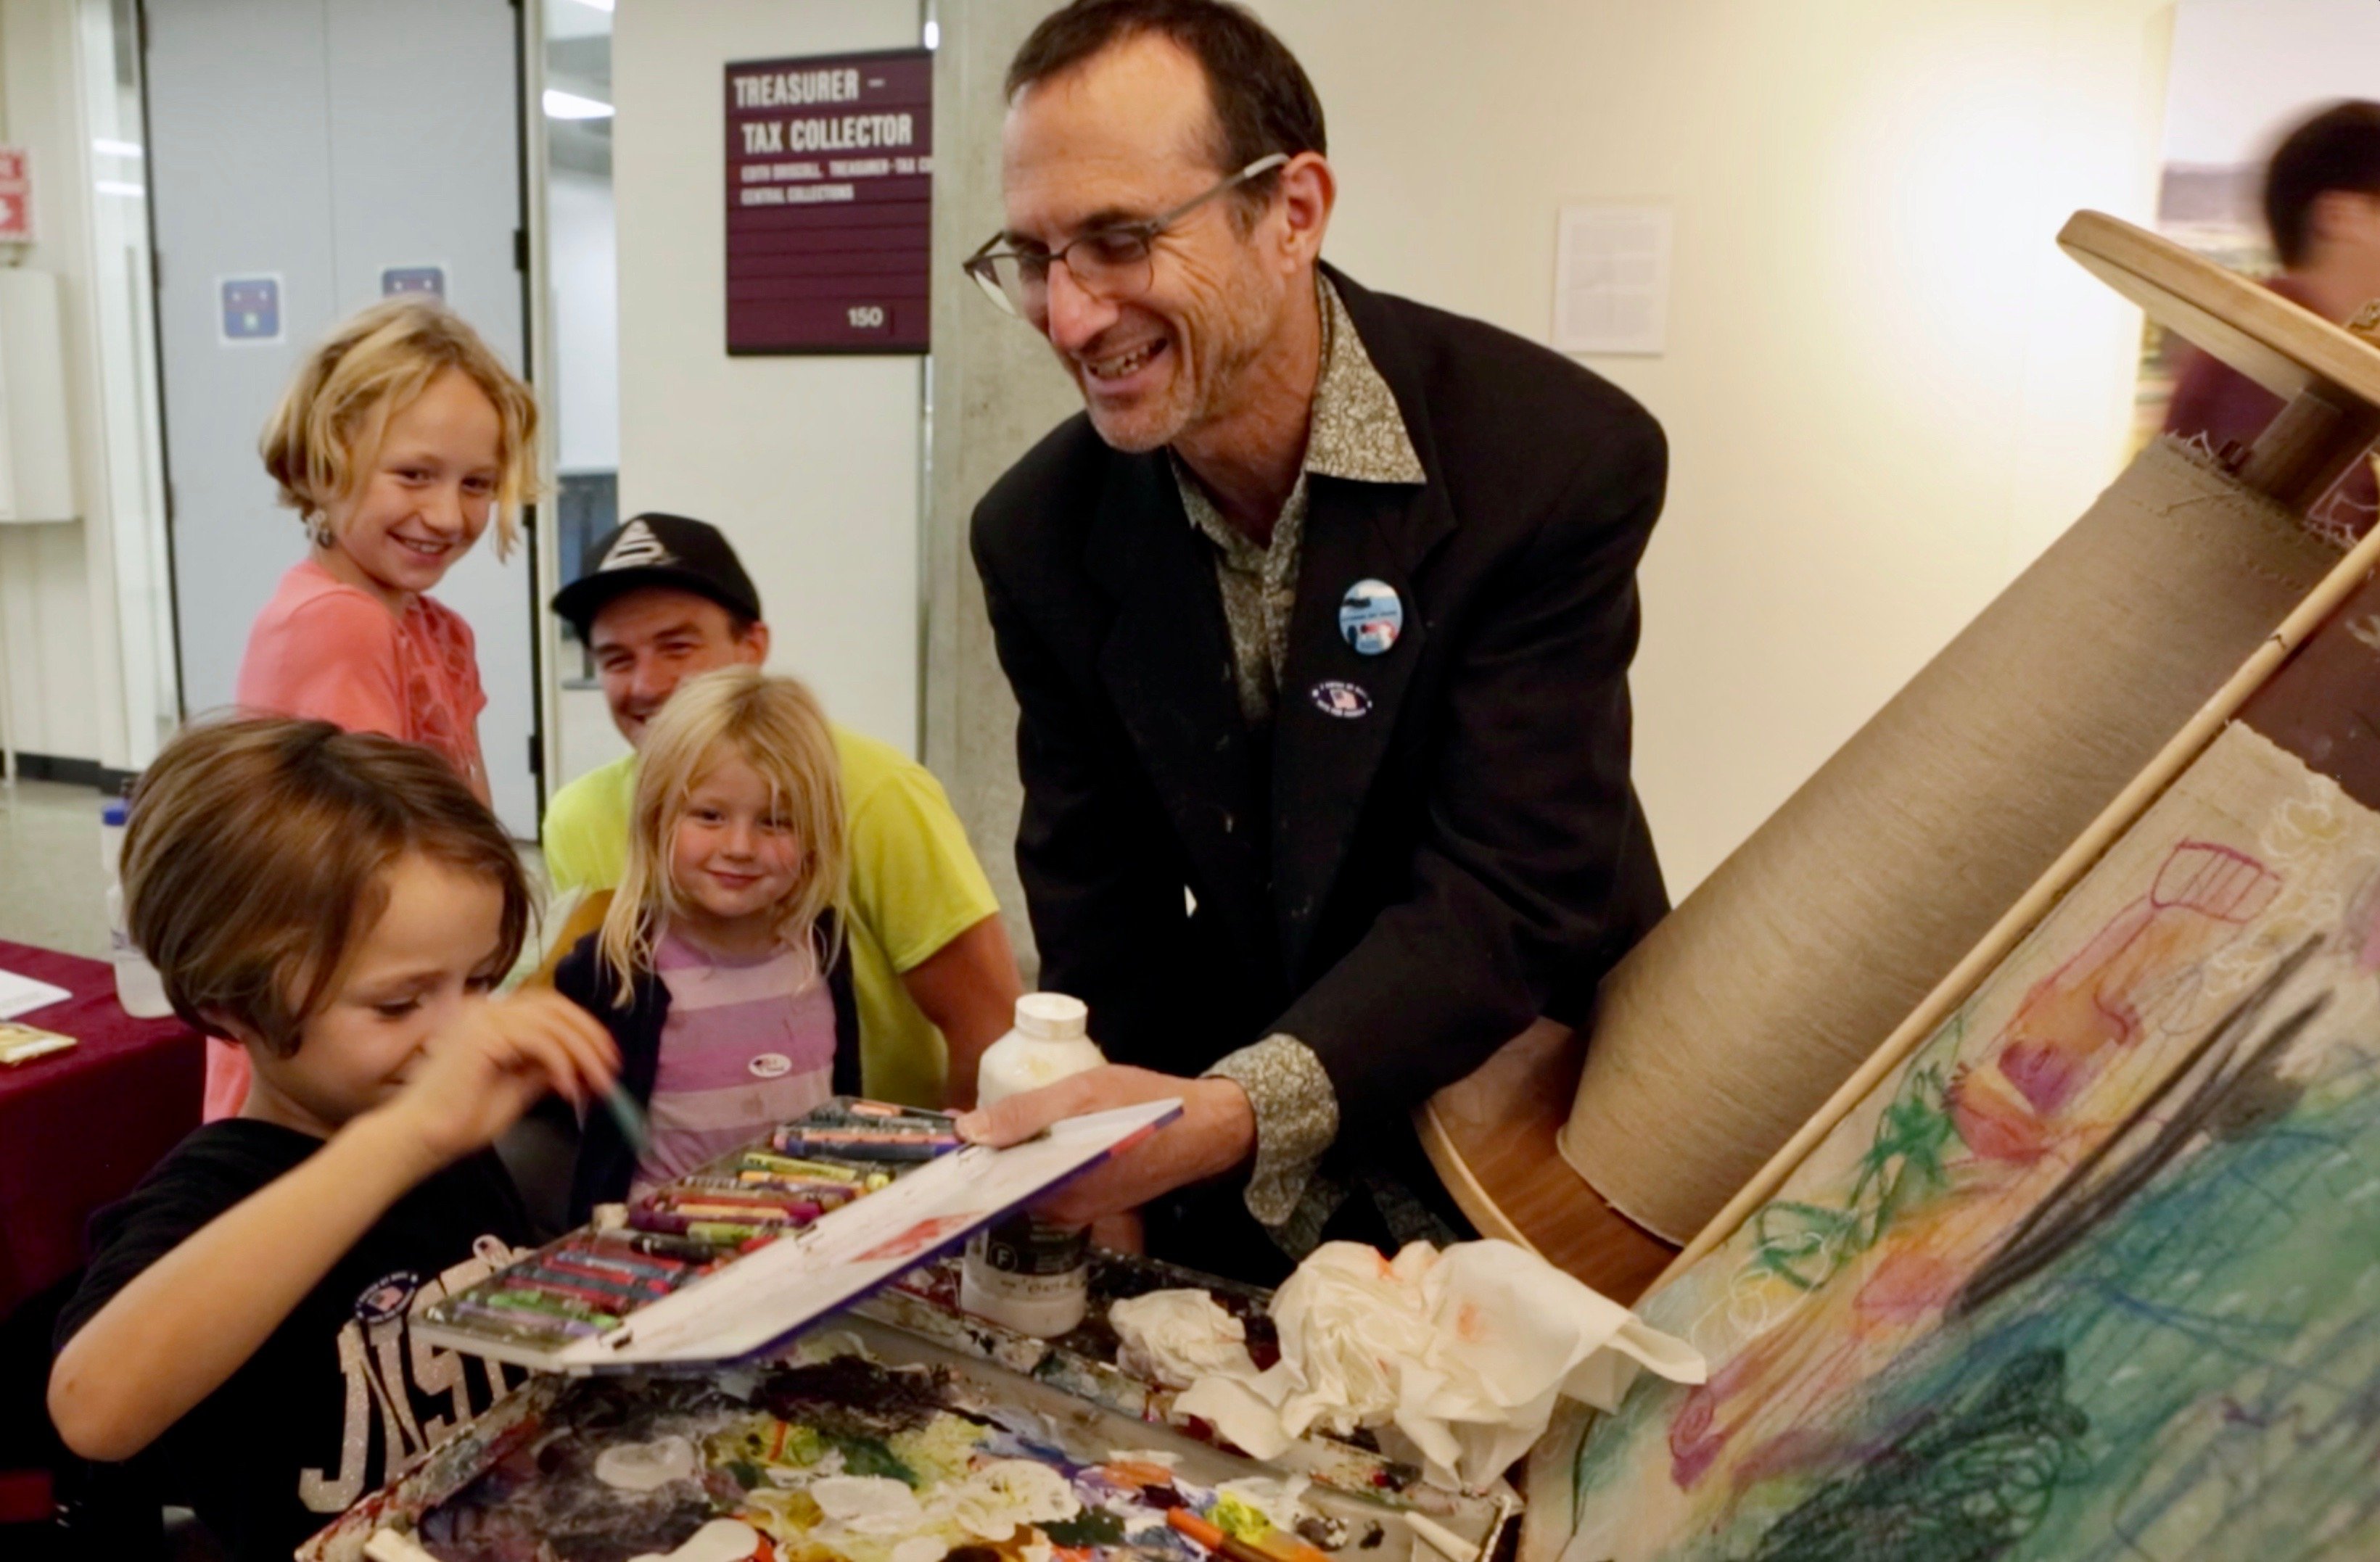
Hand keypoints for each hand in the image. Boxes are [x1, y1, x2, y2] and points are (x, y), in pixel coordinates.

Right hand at [375, 990, 618, 1172]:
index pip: (548, 1007)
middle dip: (589, 1037)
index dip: (583, 1027)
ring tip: (595, 1086)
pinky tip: (568, 1091)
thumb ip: (544, 1069)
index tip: (607, 1057)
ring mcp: (482, 1017)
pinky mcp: (483, 1035)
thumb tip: (582, 1062)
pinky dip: (562, 1064)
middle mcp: (485, 1008)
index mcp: (490, 1017)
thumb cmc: (461, 1119)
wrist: (421, 1138)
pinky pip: (539, 1041)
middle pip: (554, 1008)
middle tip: (610, 1069)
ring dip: (582, 1054)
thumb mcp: (518, 1088)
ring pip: (552, 1024)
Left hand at [955, 1065, 1255, 1228]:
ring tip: (994, 1121)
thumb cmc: (1147, 1106)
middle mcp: (1060, 1211)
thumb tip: (967, 1130)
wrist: (1205, 1129)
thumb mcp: (1083, 1094)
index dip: (961, 1159)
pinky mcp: (1087, 1200)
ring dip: (1006, 1154)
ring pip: (1022, 1181)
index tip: (940, 1137)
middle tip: (963, 1118)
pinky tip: (1034, 1133)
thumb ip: (1026, 1114)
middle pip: (1001, 1183)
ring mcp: (1074, 1209)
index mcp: (1054, 1192)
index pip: (987, 1183)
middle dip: (981, 1154)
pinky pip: (1045, 1181)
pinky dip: (1033, 1158)